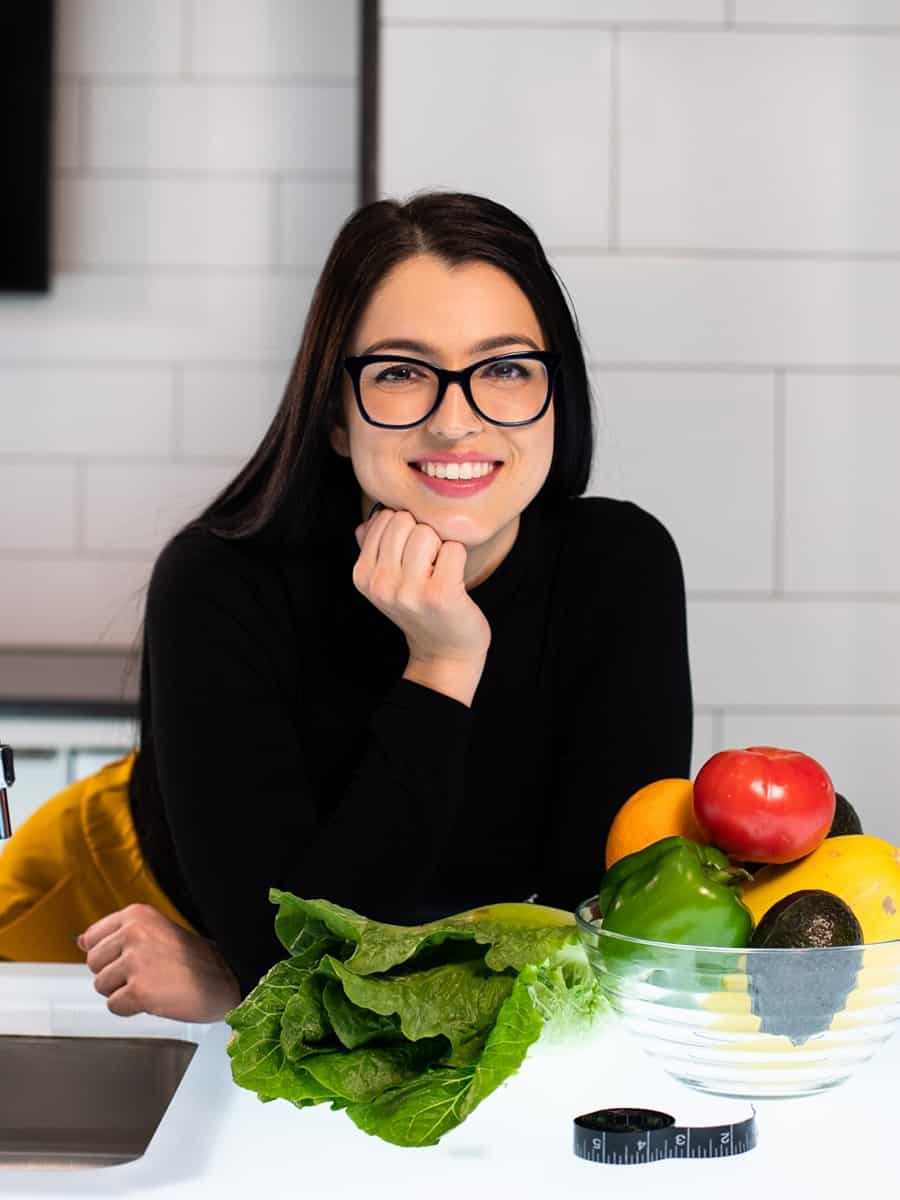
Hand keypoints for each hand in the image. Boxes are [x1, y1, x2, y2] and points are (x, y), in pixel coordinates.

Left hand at [77, 903, 240, 1022]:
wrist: (229, 978)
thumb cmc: (198, 959)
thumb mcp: (156, 933)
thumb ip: (117, 935)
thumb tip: (80, 940)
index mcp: (138, 914)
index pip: (92, 936)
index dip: (110, 954)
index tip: (130, 958)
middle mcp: (134, 933)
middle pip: (92, 963)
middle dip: (114, 974)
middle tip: (146, 973)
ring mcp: (136, 961)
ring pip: (101, 986)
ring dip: (123, 992)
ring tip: (153, 984)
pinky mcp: (139, 990)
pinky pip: (114, 1006)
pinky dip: (132, 1009)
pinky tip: (156, 998)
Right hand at [353, 506, 491, 667]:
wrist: (444, 652)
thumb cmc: (420, 609)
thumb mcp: (387, 581)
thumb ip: (374, 548)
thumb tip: (368, 521)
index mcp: (362, 575)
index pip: (383, 518)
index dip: (404, 530)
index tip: (409, 557)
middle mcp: (380, 584)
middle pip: (404, 520)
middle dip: (421, 534)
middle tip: (427, 564)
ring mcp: (408, 591)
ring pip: (427, 532)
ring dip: (439, 547)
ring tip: (438, 572)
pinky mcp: (439, 595)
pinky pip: (453, 548)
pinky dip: (459, 558)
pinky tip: (453, 580)